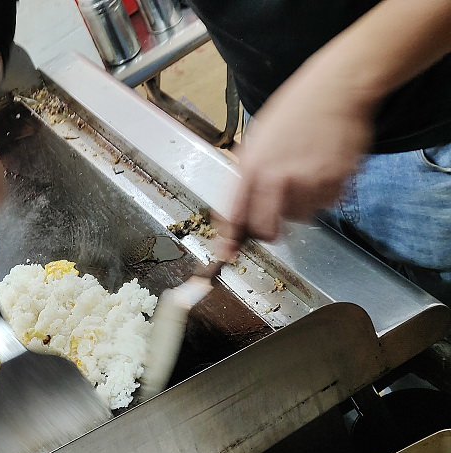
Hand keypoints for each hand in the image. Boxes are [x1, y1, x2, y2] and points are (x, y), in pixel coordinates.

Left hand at [217, 62, 373, 258]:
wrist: (336, 88)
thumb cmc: (294, 110)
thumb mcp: (257, 140)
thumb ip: (247, 175)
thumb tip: (240, 211)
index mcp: (251, 166)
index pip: (234, 213)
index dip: (228, 239)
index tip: (225, 254)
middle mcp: (277, 177)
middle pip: (267, 229)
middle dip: (268, 230)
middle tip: (272, 221)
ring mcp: (308, 180)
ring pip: (299, 219)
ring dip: (299, 207)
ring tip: (303, 177)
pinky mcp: (336, 181)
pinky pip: (326, 206)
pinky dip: (324, 196)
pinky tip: (322, 171)